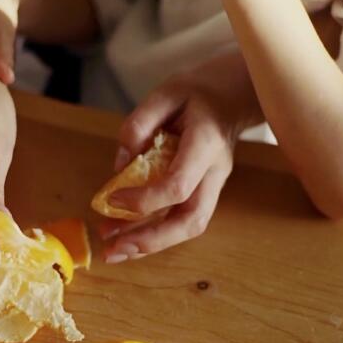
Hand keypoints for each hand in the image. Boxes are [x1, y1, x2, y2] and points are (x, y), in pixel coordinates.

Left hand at [99, 71, 239, 259]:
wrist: (232, 97)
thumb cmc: (197, 93)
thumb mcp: (165, 93)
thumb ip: (139, 125)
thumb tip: (120, 166)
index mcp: (206, 143)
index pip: (178, 185)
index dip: (144, 200)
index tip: (111, 199)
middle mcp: (215, 171)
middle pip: (191, 220)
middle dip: (151, 240)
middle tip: (113, 249)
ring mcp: (214, 185)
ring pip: (190, 227)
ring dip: (151, 244)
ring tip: (113, 249)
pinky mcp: (206, 192)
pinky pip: (183, 220)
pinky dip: (156, 234)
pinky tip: (128, 237)